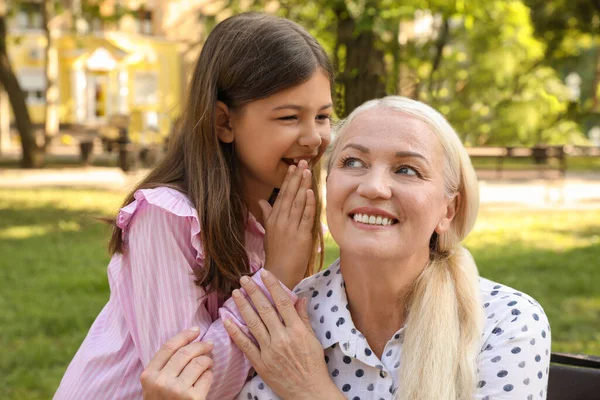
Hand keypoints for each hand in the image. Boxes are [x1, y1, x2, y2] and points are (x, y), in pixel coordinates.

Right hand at [140, 328, 213, 399]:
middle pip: (185, 352)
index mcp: (148, 375)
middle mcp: (161, 381)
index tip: (195, 330)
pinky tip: (207, 377)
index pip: (168, 347)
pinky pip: (207, 377)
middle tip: (209, 344)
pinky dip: (209, 374)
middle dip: (200, 345)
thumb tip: (188, 341)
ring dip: (207, 360)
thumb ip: (163, 367)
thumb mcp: (154, 385)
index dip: (184, 335)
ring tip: (208, 363)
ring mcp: (177, 390)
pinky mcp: (193, 398)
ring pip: (199, 363)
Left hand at [224, 270, 342, 399]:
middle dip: (253, 291)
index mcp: (297, 331)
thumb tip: (301, 298)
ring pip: (253, 323)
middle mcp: (282, 338)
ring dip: (243, 306)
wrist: (309, 392)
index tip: (264, 273)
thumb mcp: (313, 339)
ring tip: (235, 292)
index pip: (283, 302)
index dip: (272, 286)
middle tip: (244, 279)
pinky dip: (235, 331)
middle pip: (265, 309)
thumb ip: (304, 318)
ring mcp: (270, 351)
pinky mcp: (260, 363)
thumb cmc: (313, 365)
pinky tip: (227, 319)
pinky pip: (245, 345)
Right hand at [259, 159, 315, 288]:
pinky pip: (306, 216)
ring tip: (307, 172)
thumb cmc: (275, 253)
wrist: (279, 272)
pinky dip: (309, 204)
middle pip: (289, 195)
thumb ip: (266, 214)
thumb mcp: (268, 232)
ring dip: (303, 186)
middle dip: (296, 178)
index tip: (292, 167)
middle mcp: (280, 221)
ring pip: (298, 203)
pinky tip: (311, 192)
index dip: (287, 180)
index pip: (281, 195)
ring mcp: (291, 228)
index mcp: (273, 219)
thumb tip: (261, 201)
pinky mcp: (301, 236)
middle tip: (302, 162)